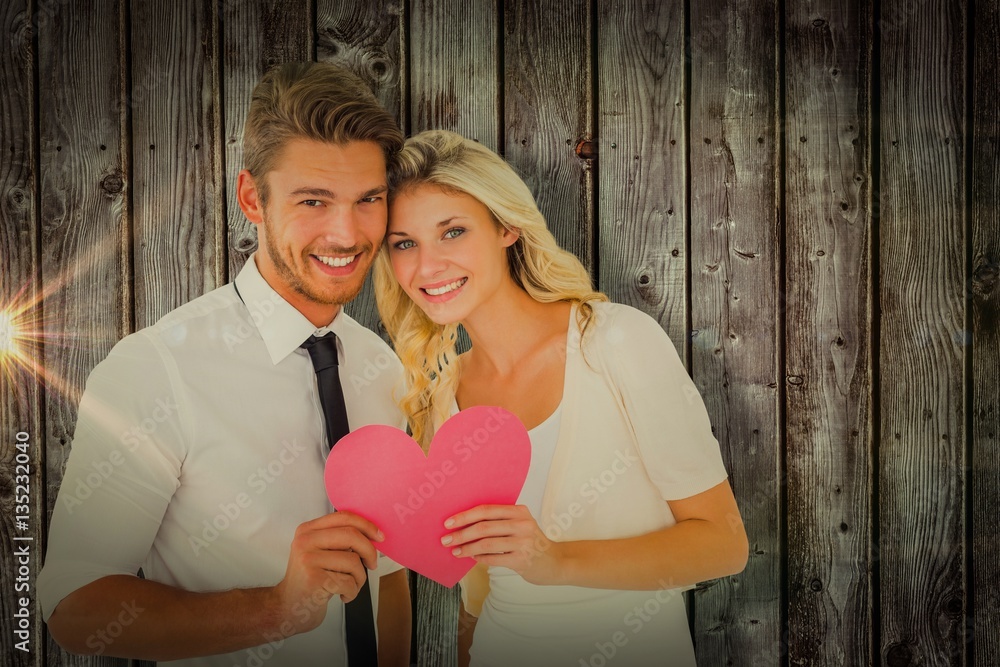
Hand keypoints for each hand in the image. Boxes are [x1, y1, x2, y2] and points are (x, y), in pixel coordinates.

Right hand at [273, 512, 383, 633]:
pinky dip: (352, 592)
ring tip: (350, 586)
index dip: (366, 525)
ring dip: (359, 578)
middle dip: (369, 551)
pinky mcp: (314, 580)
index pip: (343, 517)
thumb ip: (339, 539)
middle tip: (372, 564)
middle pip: (351, 535)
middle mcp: (305, 541)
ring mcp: (308, 560)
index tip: (379, 537)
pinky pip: (348, 582)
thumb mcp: (319, 552)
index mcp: (308, 530)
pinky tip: (343, 596)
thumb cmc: (311, 580)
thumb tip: (373, 534)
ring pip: (353, 561)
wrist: (287, 608)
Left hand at [441, 505, 562, 584]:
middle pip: (483, 526)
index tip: (448, 522)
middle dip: (461, 533)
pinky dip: (479, 558)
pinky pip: (493, 558)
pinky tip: (472, 558)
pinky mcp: (522, 559)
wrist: (555, 562)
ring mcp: (523, 542)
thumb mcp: (520, 525)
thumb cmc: (531, 542)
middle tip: (446, 540)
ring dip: (467, 548)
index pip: (486, 510)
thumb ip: (498, 522)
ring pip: (486, 543)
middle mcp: (522, 524)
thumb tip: (464, 524)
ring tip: (456, 551)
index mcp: (519, 511)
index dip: (465, 516)